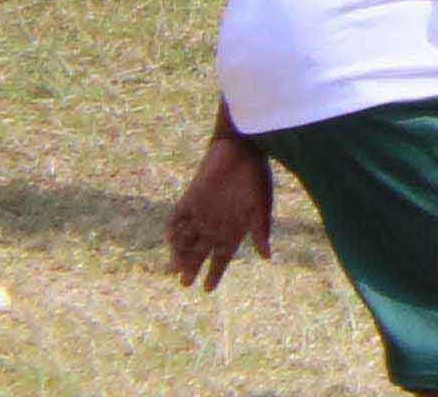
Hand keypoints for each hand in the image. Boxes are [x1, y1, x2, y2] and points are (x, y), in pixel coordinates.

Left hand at [167, 128, 276, 286]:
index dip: (215, 273)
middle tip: (185, 283)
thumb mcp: (262, 206)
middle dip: (192, 268)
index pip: (222, 258)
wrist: (242, 148)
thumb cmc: (256, 177)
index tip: (207, 289)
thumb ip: (261, 230)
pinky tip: (170, 239)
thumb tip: (267, 257)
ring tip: (174, 267)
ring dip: (179, 253)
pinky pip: (176, 219)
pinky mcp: (189, 200)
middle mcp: (214, 225)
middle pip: (199, 253)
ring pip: (185, 240)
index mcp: (233, 229)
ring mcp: (200, 214)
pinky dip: (172, 230)